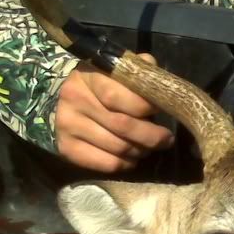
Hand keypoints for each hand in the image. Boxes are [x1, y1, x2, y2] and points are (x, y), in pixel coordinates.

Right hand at [55, 53, 173, 172]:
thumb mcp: (120, 69)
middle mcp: (74, 99)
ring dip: (140, 150)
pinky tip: (132, 157)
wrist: (67, 99)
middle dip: (150, 135)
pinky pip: (106, 163)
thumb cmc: (103, 82)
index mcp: (89, 76)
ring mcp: (67, 125)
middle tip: (166, 139)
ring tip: (149, 147)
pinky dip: (126, 163)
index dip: (144, 106)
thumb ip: (140, 70)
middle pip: (120, 125)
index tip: (161, 110)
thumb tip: (159, 82)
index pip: (117, 96)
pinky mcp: (67, 148)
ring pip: (117, 147)